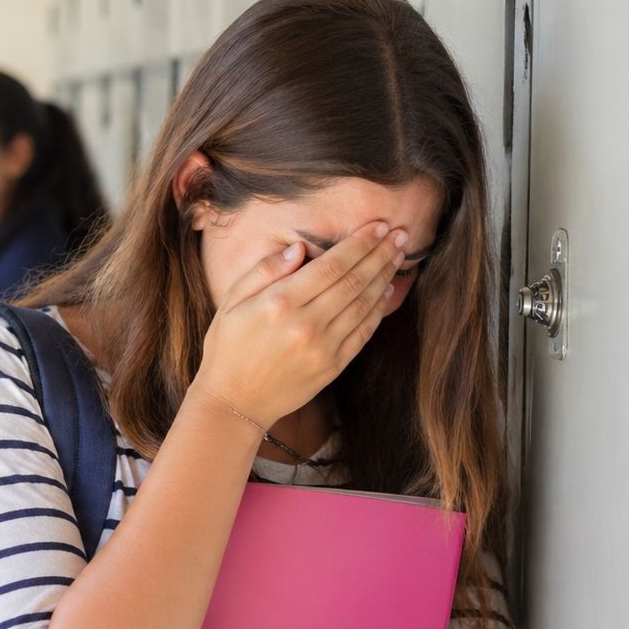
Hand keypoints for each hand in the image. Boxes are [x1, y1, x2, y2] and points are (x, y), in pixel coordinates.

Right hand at [191, 221, 406, 428]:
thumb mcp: (230, 303)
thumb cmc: (227, 348)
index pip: (331, 265)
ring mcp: (322, 347)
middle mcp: (305, 324)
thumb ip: (263, 272)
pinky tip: (386, 290)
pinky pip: (363, 332)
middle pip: (354, 281)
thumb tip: (299, 249)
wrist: (233, 402)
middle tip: (400, 235)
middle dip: (380, 254)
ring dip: (385, 277)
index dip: (359, 243)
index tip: (377, 226)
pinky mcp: (332, 366)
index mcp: (279, 303)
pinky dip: (378, 309)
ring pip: (364, 304)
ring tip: (398, 256)